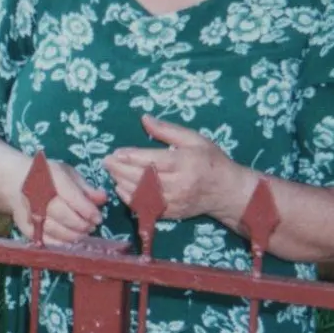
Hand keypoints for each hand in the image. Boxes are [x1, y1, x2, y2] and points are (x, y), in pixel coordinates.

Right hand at [11, 157, 106, 243]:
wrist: (14, 181)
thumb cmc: (46, 176)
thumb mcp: (67, 174)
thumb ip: (86, 188)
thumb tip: (103, 199)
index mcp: (51, 178)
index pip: (72, 198)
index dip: (88, 211)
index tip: (98, 217)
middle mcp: (38, 196)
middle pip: (64, 216)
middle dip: (82, 225)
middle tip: (92, 226)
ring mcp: (30, 213)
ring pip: (55, 230)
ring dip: (73, 235)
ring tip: (83, 233)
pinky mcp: (26, 227)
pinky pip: (45, 240)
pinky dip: (60, 243)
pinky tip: (70, 240)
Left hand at [104, 114, 250, 223]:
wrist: (227, 191)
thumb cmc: (211, 160)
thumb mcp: (194, 139)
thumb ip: (168, 130)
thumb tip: (144, 119)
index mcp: (185, 163)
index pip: (153, 161)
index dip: (132, 157)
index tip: (116, 153)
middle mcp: (179, 184)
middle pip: (143, 178)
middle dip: (121, 170)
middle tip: (106, 162)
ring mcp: (175, 201)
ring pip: (142, 195)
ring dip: (123, 183)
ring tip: (112, 172)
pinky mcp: (171, 213)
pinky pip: (146, 208)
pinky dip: (131, 199)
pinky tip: (121, 189)